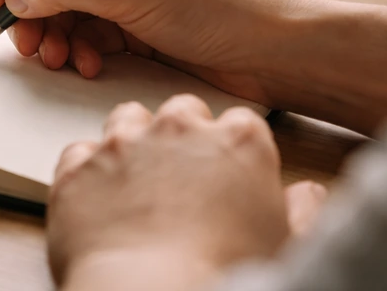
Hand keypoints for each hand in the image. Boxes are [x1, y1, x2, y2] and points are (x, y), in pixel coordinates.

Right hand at [0, 0, 316, 102]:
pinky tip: (88, 65)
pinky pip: (84, 32)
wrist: (273, 50)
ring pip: (61, 6)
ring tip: (57, 59)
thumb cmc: (216, 3)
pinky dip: (78, 49)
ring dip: (52, 34)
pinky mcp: (131, 22)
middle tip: (26, 42)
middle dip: (32, 7)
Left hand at [48, 95, 326, 290]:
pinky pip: (79, 153)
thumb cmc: (223, 277)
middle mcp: (177, 129)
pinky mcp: (77, 168)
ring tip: (138, 182)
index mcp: (238, 142)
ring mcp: (122, 144)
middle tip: (183, 177)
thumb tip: (309, 195)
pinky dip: (87, 172)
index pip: (241, 122)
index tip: (229, 170)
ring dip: (133, 142)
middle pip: (182, 111)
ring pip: (127, 119)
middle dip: (183, 135)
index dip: (233, 147)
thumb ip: (302, 211)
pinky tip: (98, 199)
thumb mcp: (286, 246)